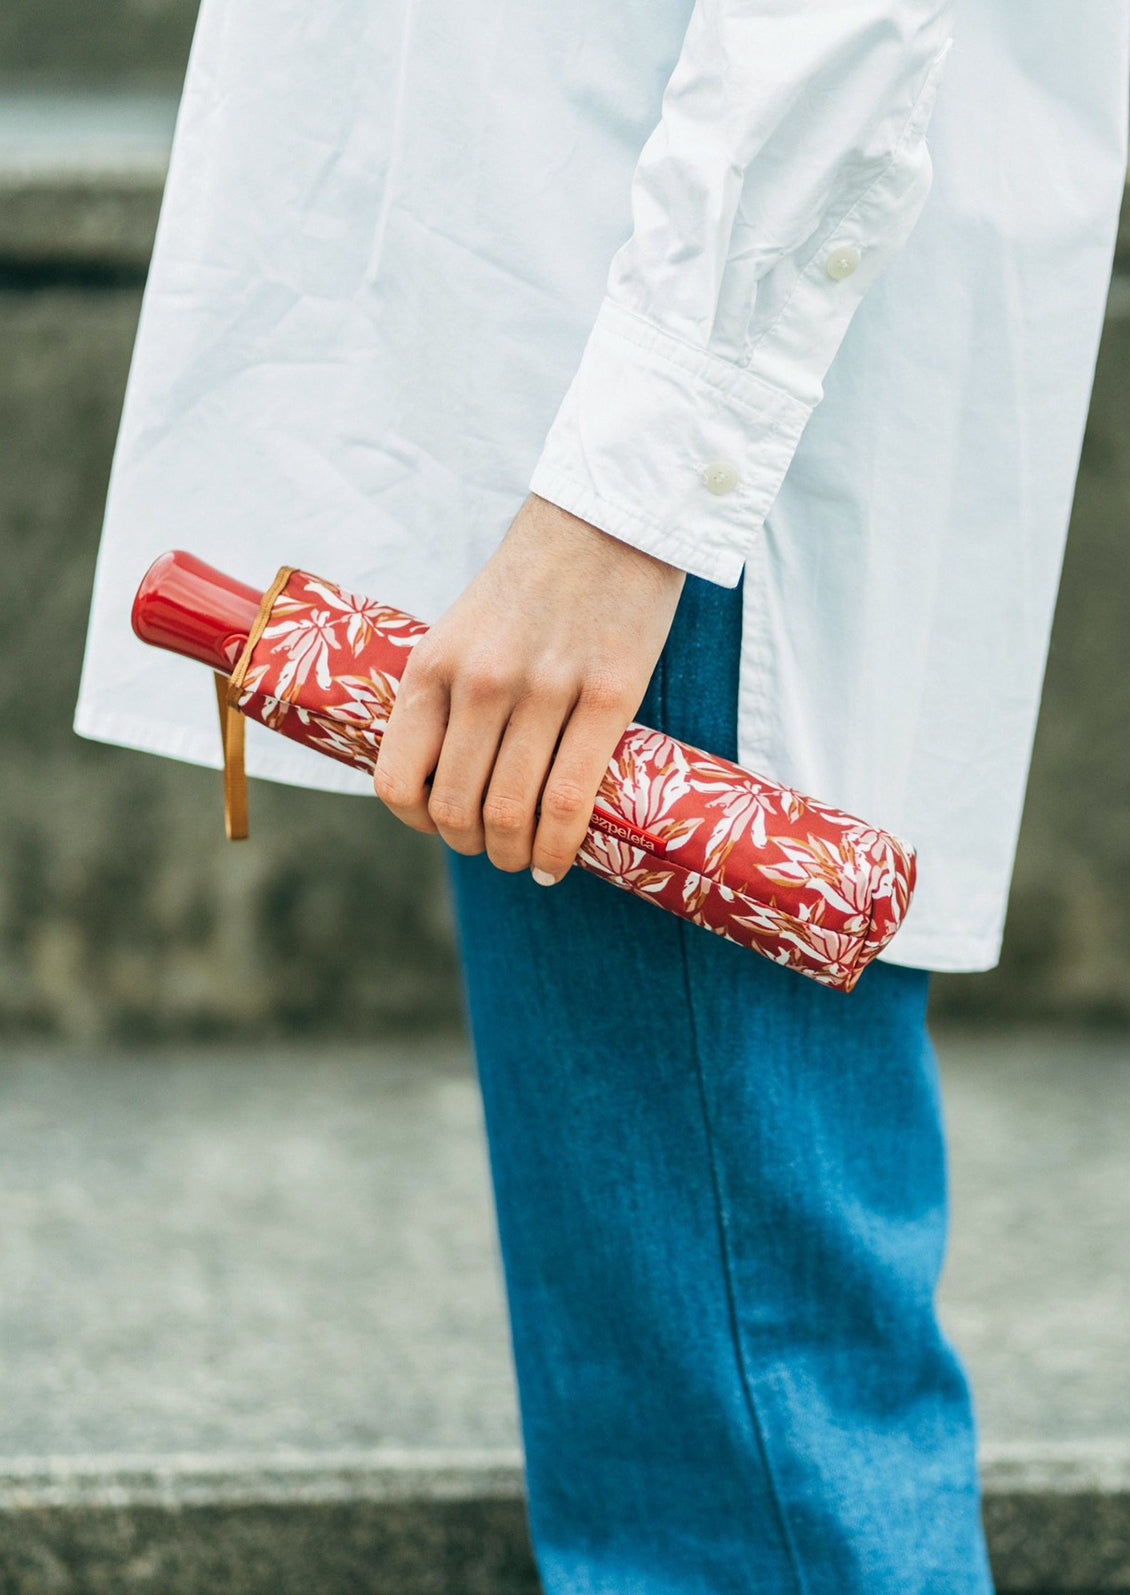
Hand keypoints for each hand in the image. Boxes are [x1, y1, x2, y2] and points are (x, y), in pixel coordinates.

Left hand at [372, 492, 685, 882]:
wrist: (608, 515)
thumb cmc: (536, 577)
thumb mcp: (465, 627)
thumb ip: (453, 691)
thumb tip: (453, 770)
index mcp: (433, 665)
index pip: (396, 778)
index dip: (416, 822)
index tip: (441, 826)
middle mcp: (479, 682)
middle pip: (456, 807)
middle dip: (473, 845)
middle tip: (495, 849)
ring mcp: (544, 690)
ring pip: (511, 813)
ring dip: (516, 856)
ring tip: (529, 861)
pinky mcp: (608, 695)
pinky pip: (570, 799)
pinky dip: (560, 846)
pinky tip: (560, 861)